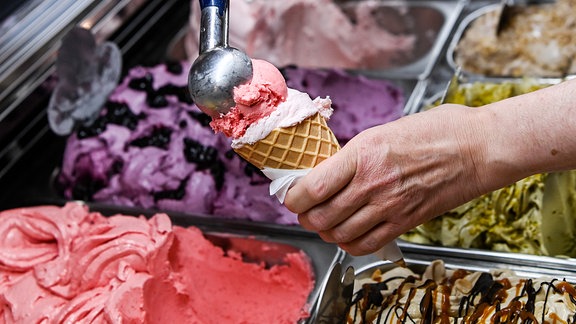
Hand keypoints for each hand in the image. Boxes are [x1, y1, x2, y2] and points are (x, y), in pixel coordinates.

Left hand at [284, 104, 490, 255]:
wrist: (476, 149)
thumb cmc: (435, 132)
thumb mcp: (383, 131)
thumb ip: (353, 155)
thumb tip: (326, 171)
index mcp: (362, 154)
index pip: (311, 187)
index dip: (293, 196)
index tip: (293, 194)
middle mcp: (371, 184)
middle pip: (320, 216)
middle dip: (305, 215)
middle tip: (305, 208)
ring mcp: (389, 207)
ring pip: (338, 234)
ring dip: (324, 230)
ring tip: (324, 221)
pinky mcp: (404, 223)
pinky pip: (365, 245)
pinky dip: (348, 244)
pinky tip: (347, 234)